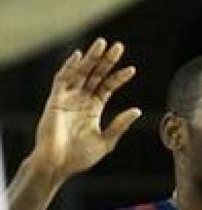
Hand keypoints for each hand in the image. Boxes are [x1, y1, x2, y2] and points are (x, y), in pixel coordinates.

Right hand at [28, 38, 140, 180]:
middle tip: (118, 46)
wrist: (59, 165)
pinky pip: (62, 80)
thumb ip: (120, 125)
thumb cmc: (80, 157)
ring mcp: (68, 98)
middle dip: (106, 60)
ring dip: (91, 58)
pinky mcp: (55, 101)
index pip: (107, 87)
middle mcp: (81, 100)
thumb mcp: (106, 141)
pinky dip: (70, 67)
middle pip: (95, 75)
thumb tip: (137, 110)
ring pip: (81, 73)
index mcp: (93, 108)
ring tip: (102, 43)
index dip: (119, 77)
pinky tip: (79, 56)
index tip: (132, 69)